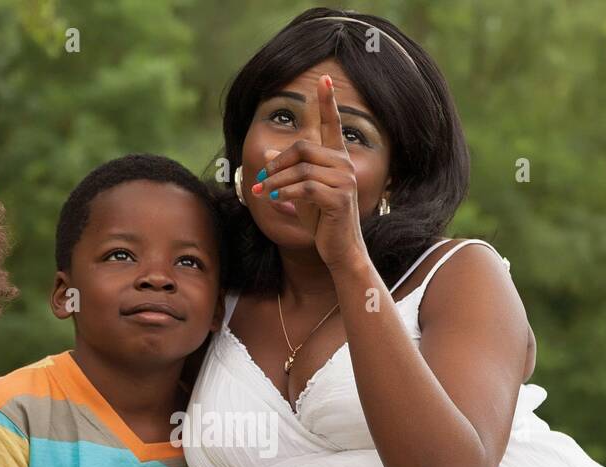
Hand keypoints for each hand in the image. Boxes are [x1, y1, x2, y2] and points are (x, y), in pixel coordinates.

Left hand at [254, 73, 369, 270]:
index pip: (333, 125)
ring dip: (276, 182)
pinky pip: (306, 187)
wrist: (340, 249)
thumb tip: (267, 155)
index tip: (325, 78)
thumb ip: (288, 172)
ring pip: (301, 169)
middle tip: (260, 181)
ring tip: (261, 194)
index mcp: (337, 160)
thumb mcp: (301, 192)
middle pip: (303, 148)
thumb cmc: (322, 221)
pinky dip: (287, 192)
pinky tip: (276, 199)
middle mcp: (344, 165)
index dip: (328, 102)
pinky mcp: (339, 198)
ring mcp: (344, 181)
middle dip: (277, 164)